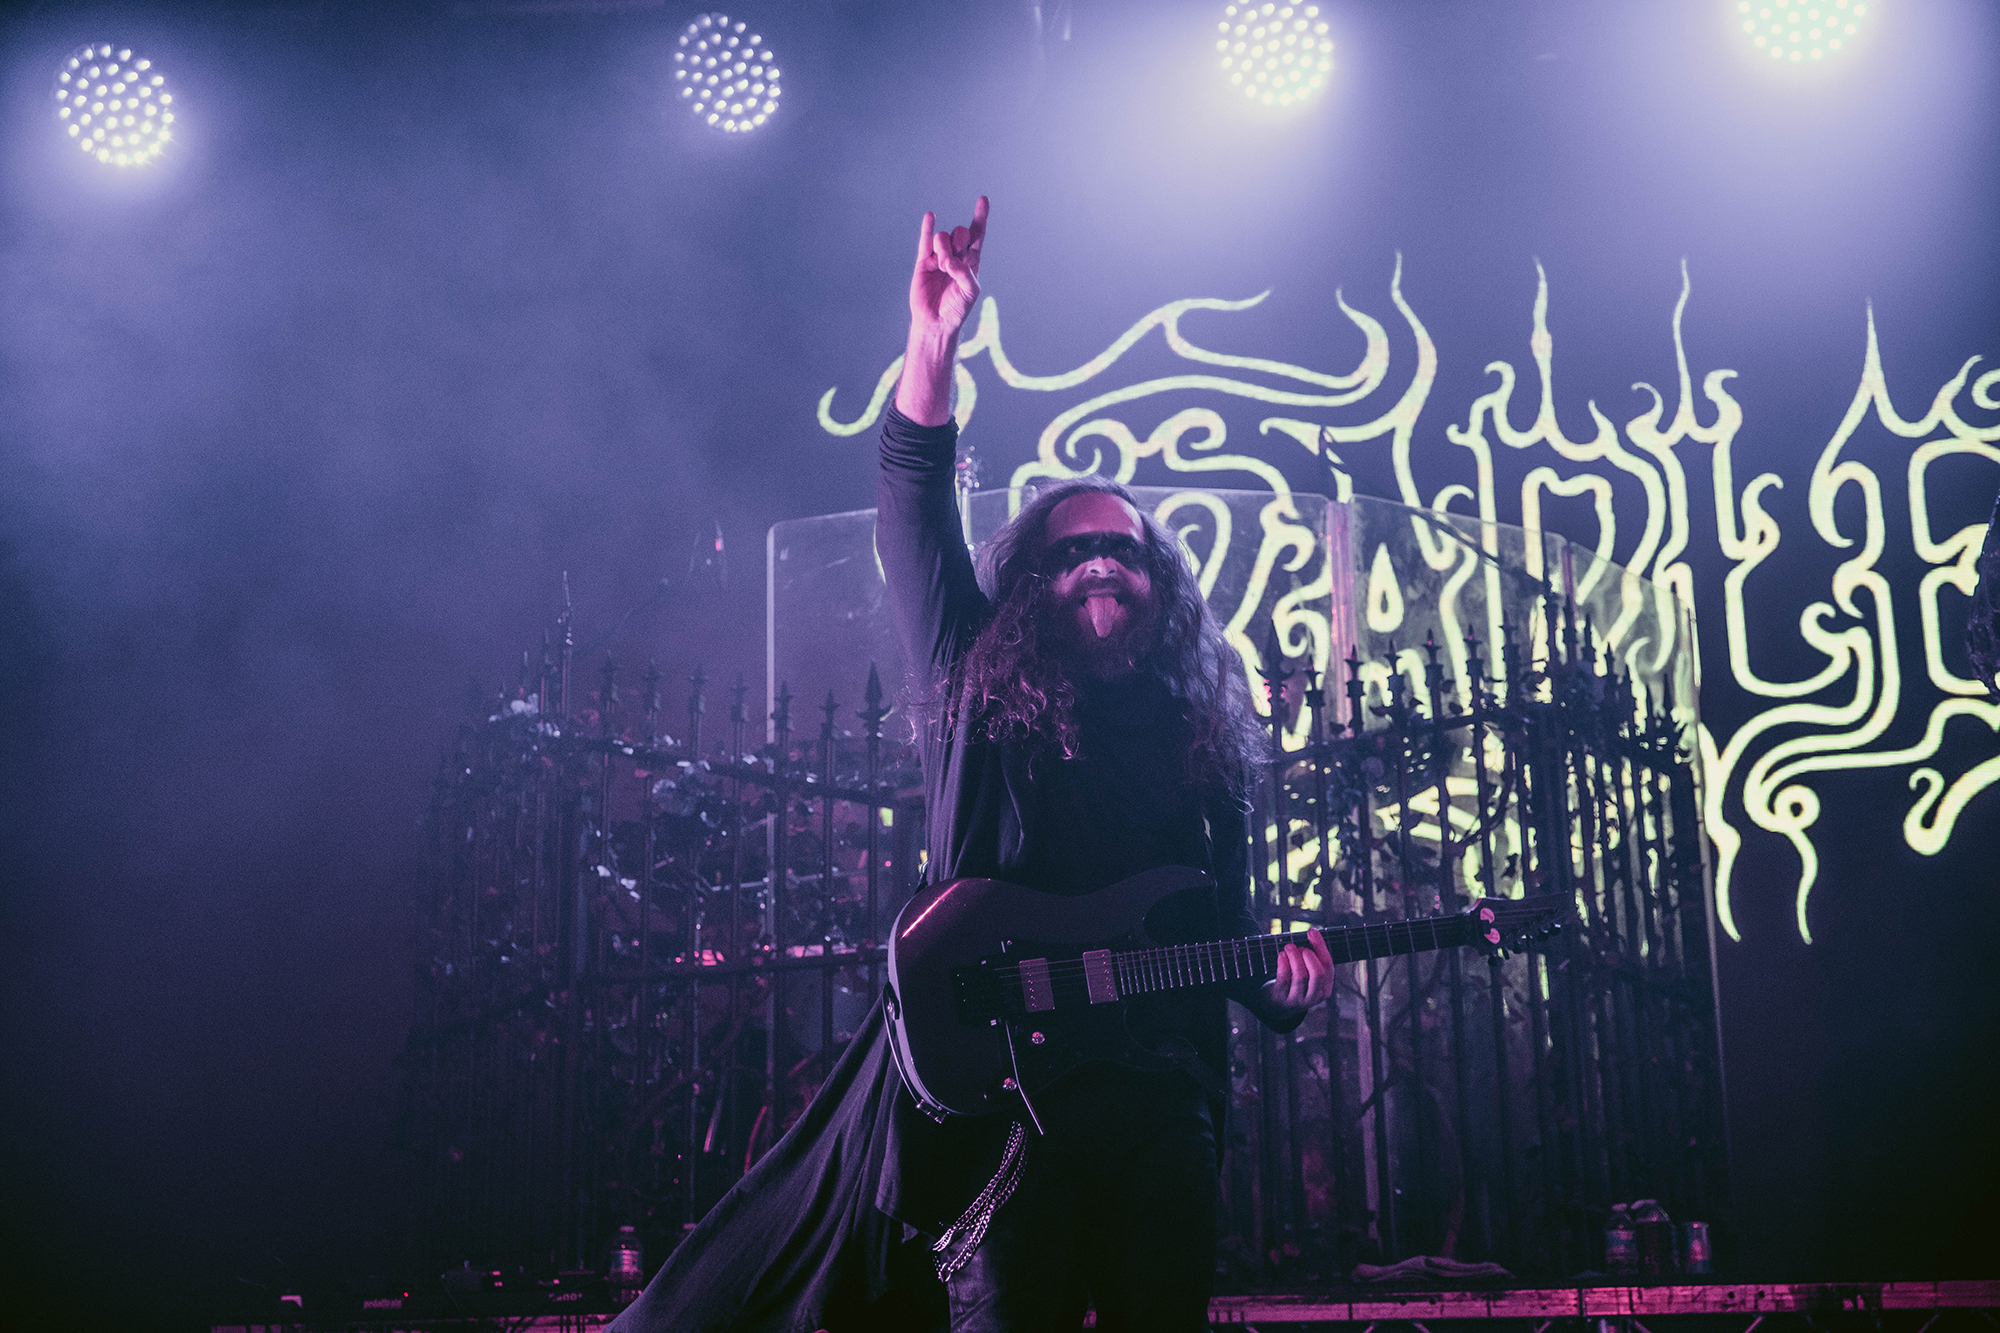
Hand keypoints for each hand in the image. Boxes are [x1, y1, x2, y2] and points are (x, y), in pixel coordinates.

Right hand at [895, 196, 986, 425]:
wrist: (936, 323)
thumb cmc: (957, 309)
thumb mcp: (970, 291)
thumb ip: (964, 272)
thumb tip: (948, 259)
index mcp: (971, 262)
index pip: (977, 235)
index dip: (980, 217)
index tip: (982, 199)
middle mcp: (955, 257)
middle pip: (960, 233)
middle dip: (959, 240)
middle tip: (954, 260)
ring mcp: (938, 258)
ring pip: (942, 238)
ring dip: (943, 249)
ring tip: (942, 267)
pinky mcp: (922, 263)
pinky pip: (924, 242)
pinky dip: (927, 229)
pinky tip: (930, 217)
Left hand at [1262, 928, 1334, 1016]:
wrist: (1276, 1005)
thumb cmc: (1294, 981)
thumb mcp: (1307, 973)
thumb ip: (1312, 957)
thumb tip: (1313, 933)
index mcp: (1325, 989)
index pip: (1328, 966)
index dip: (1321, 947)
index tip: (1312, 931)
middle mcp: (1314, 997)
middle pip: (1317, 974)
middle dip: (1310, 956)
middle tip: (1301, 946)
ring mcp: (1298, 1000)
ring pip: (1300, 977)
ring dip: (1295, 957)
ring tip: (1289, 946)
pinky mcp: (1282, 999)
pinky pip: (1284, 980)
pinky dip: (1283, 964)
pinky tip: (1282, 955)